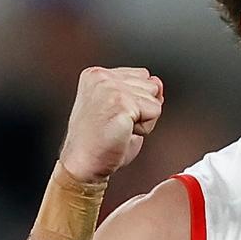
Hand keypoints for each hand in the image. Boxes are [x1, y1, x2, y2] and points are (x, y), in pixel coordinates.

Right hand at [59, 67, 163, 181]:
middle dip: (142, 109)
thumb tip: (158, 82)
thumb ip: (140, 92)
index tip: (114, 115)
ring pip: (155, 100)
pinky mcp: (121, 102)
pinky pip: (155, 112)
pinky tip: (124, 132)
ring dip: (144, 120)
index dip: (137, 100)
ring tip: (120, 128)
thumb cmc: (101, 142)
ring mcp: (111, 88)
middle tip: (117, 124)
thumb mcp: (123, 108)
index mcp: (97, 74)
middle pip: (151, 86)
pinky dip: (145, 128)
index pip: (142, 76)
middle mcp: (102, 77)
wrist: (83, 165)